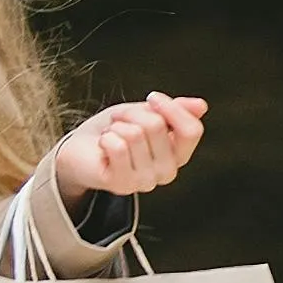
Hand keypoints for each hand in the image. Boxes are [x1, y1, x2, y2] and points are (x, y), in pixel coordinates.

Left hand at [47, 91, 210, 203]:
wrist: (81, 150)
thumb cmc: (116, 131)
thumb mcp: (147, 113)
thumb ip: (174, 111)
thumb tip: (201, 106)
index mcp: (179, 154)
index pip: (192, 130)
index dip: (171, 107)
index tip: (152, 98)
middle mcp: (167, 172)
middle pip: (157, 126)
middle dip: (134, 113)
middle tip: (121, 120)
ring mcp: (146, 182)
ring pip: (135, 134)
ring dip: (117, 125)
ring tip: (112, 133)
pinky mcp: (122, 185)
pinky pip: (117, 146)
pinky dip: (106, 138)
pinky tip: (104, 146)